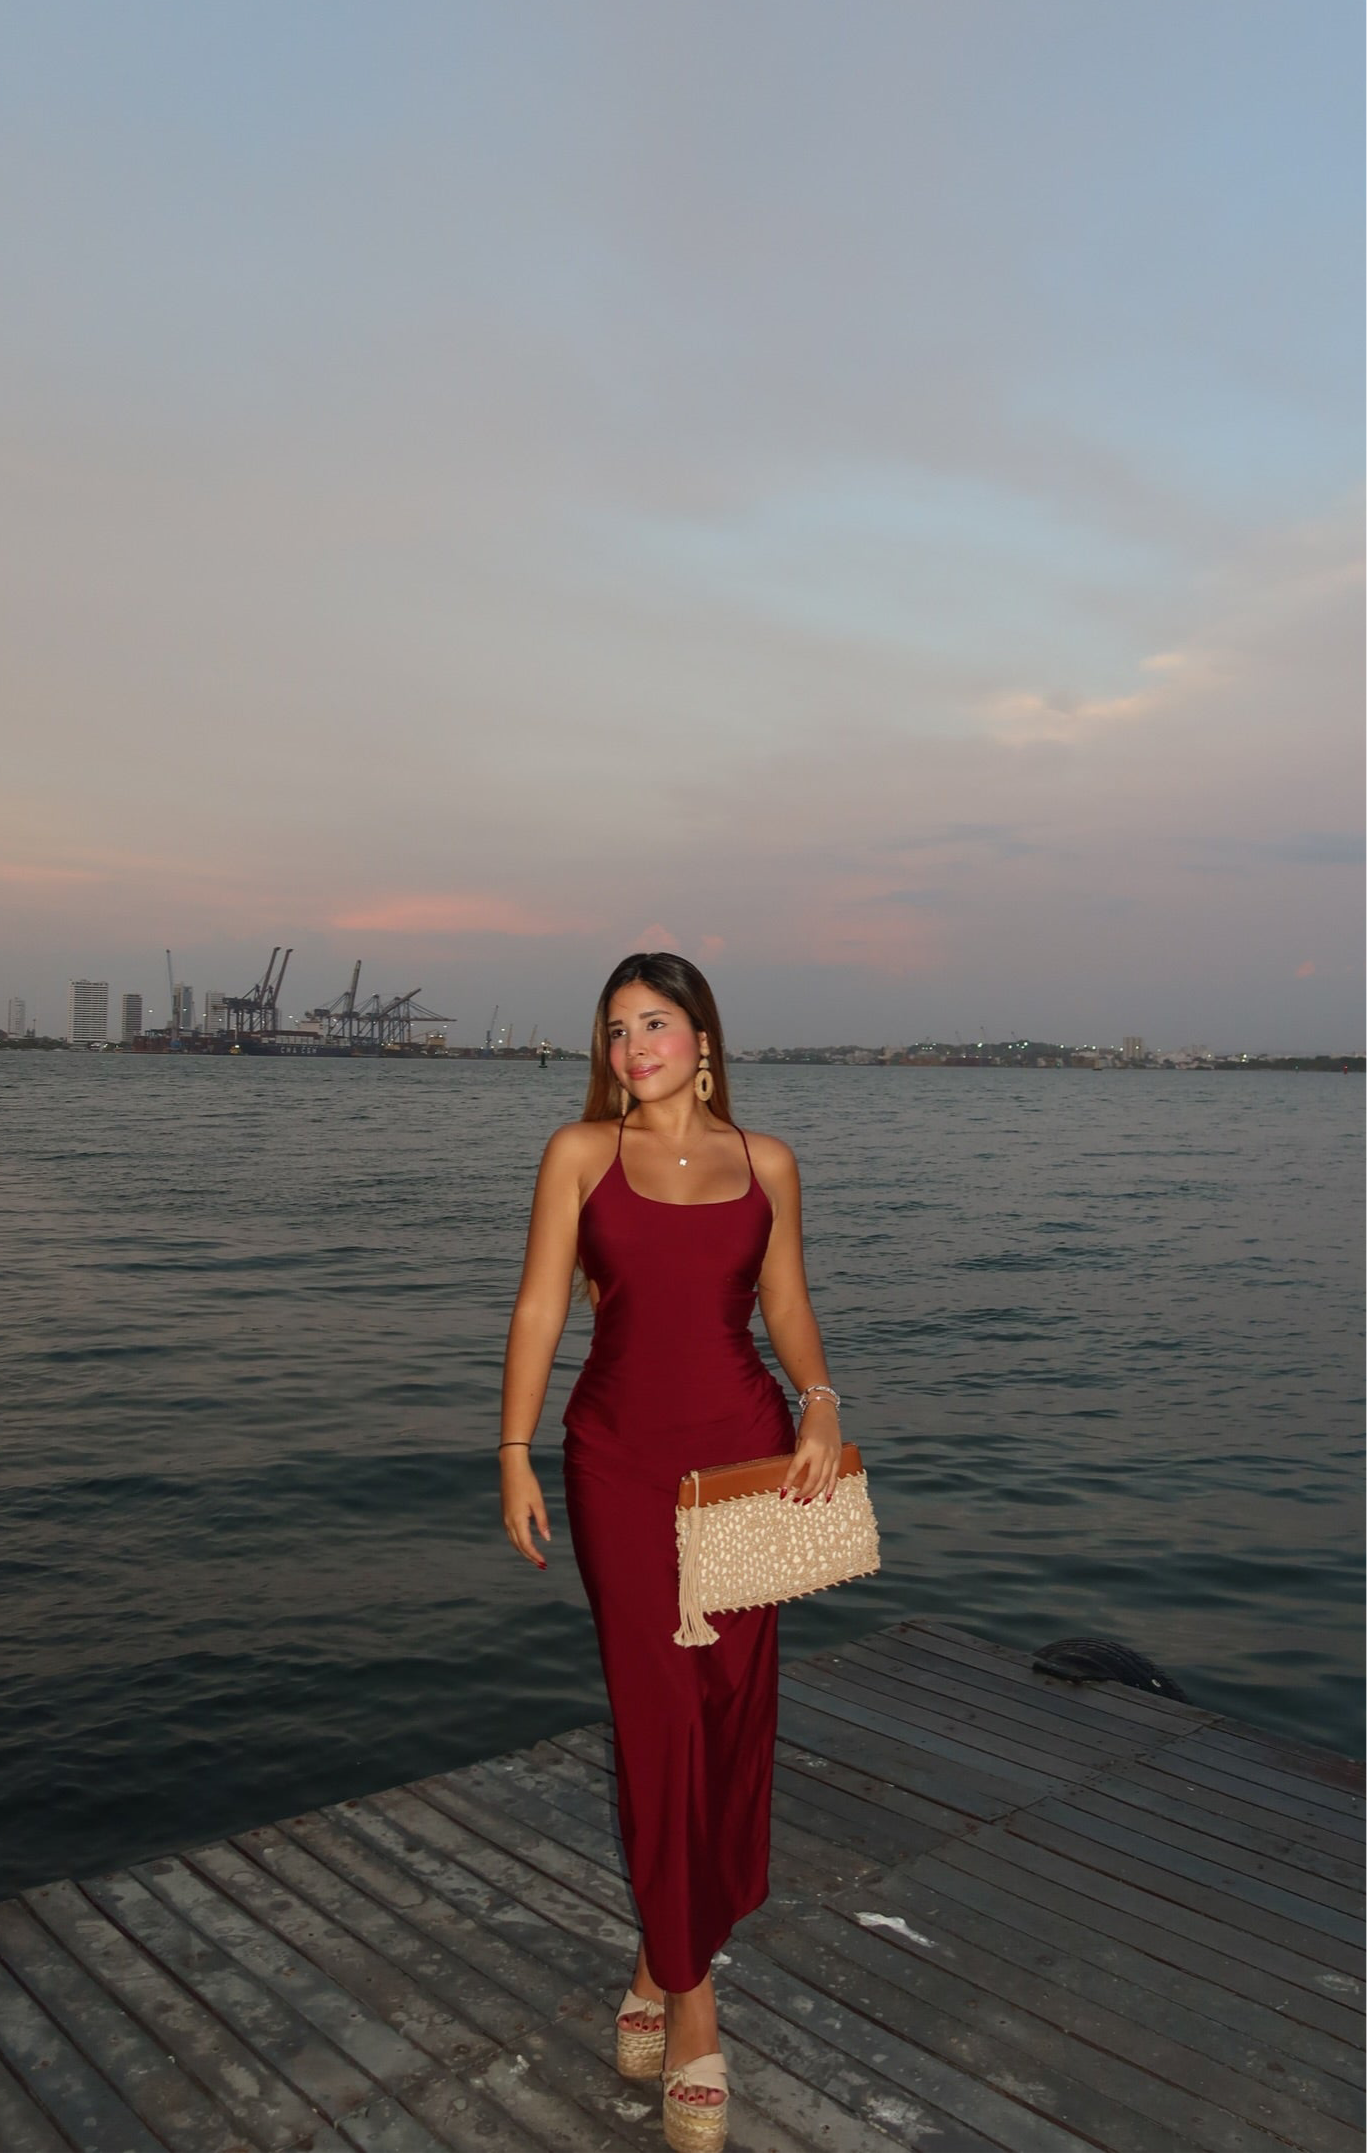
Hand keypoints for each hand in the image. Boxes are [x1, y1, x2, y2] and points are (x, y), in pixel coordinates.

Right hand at [500, 1451, 550, 1568]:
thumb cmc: (527, 1483)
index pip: (526, 1544)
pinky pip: (511, 1533)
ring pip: (513, 1540)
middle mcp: (508, 1522)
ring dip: (523, 1550)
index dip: (534, 1555)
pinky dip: (518, 1541)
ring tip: (535, 1556)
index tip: (544, 1563)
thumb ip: (542, 1521)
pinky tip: (525, 1542)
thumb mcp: (538, 1502)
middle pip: (518, 1545)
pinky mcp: (505, 1513)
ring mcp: (505, 1518)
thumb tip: (546, 1538)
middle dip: (529, 1556)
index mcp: (517, 1520)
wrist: (512, 1468)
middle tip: (541, 1564)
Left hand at [781, 1400, 842, 1502]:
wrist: (824, 1411)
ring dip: (815, 1492)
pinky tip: (827, 1498)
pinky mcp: (839, 1456)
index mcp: (808, 1446)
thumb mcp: (799, 1438)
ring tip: (807, 1501)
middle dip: (804, 1492)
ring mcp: (832, 1455)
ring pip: (824, 1480)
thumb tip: (797, 1475)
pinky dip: (831, 1487)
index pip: (796, 1468)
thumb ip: (800, 1456)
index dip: (789, 1482)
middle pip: (813, 1478)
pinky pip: (835, 1475)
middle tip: (796, 1500)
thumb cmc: (808, 1423)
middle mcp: (821, 1452)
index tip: (783, 1493)